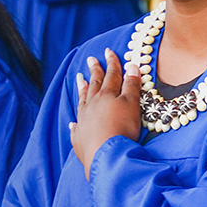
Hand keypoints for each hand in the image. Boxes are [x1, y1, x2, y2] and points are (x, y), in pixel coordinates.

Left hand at [71, 49, 142, 178]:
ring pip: (83, 101)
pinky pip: (76, 127)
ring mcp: (84, 121)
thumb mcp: (132, 104)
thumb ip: (131, 86)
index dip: (112, 63)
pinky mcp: (80, 138)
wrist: (106, 155)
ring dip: (82, 89)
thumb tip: (131, 67)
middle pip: (95, 85)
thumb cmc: (122, 129)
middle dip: (95, 71)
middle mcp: (93, 105)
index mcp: (107, 96)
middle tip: (91, 59)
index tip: (108, 51)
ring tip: (79, 79)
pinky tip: (74, 121)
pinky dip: (76, 122)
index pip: (111, 75)